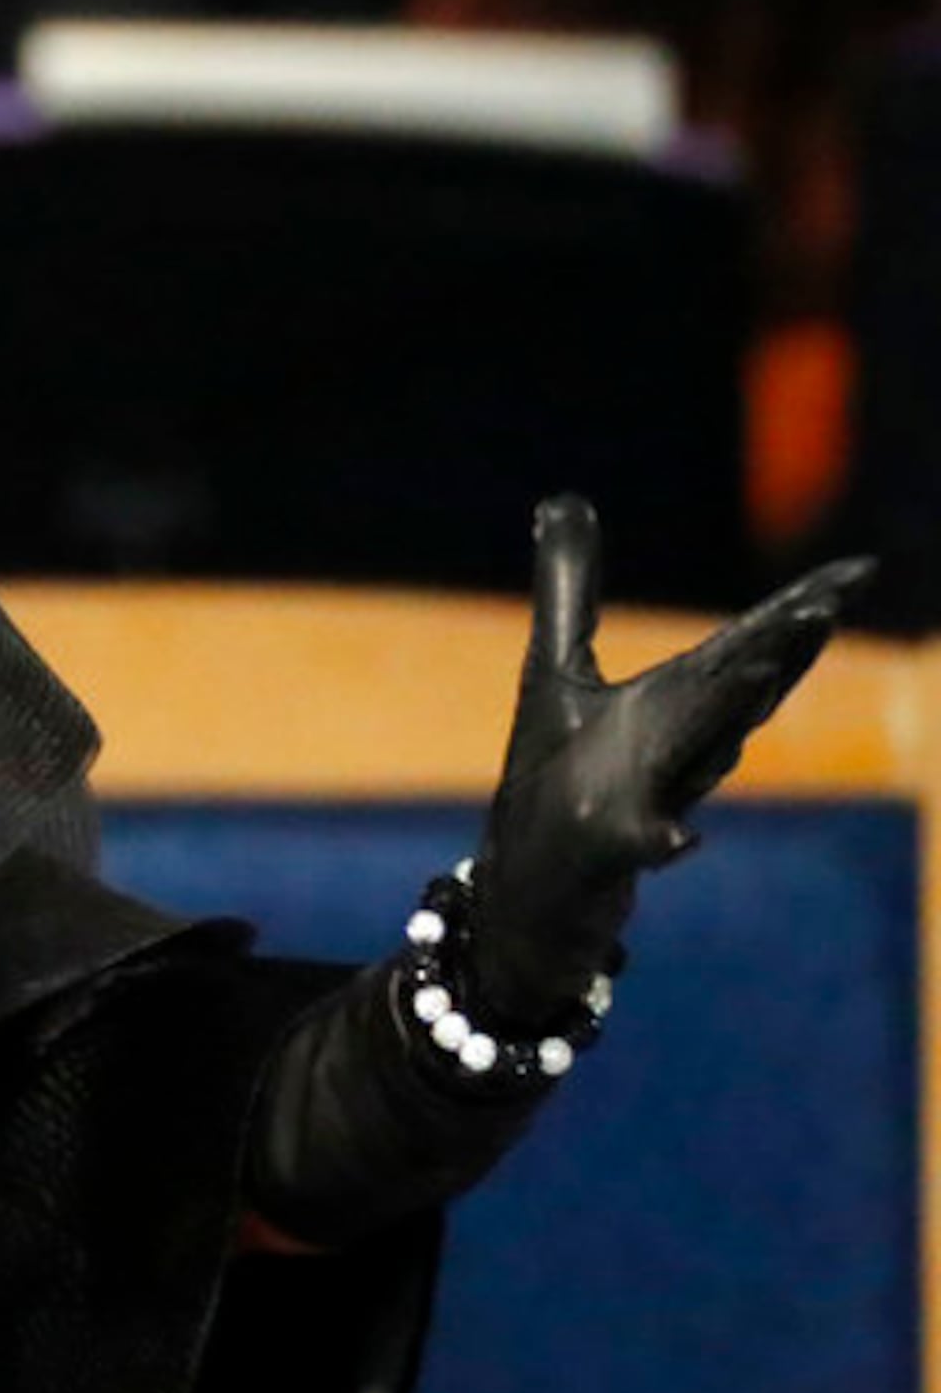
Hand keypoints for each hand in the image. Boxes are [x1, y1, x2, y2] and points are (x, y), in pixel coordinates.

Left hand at [472, 495, 870, 1025]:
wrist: (538, 894)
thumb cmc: (555, 777)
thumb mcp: (555, 671)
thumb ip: (570, 587)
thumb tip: (562, 497)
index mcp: (670, 705)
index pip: (742, 649)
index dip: (796, 612)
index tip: (853, 573)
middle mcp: (669, 749)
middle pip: (732, 692)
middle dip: (777, 650)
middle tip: (822, 609)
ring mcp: (639, 802)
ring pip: (698, 757)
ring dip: (727, 722)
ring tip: (759, 675)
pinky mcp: (603, 854)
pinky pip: (640, 847)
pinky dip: (659, 840)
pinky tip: (673, 838)